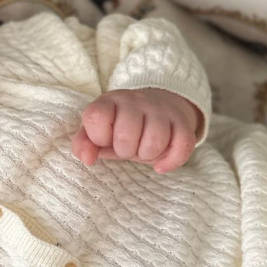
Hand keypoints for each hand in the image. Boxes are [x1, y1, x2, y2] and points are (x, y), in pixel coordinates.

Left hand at [71, 88, 201, 173]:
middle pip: (126, 137)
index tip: (104, 138)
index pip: (96, 116)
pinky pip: (182, 146)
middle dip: (124, 150)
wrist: (157, 108)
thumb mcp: (96, 132)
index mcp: (109, 102)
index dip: (98, 136)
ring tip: (143, 148)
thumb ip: (83, 144)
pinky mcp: (182, 122)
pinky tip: (160, 165)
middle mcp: (135, 101)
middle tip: (127, 146)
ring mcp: (160, 110)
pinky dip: (170, 161)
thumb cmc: (119, 127)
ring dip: (147, 155)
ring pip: (154, 142)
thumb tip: (87, 158)